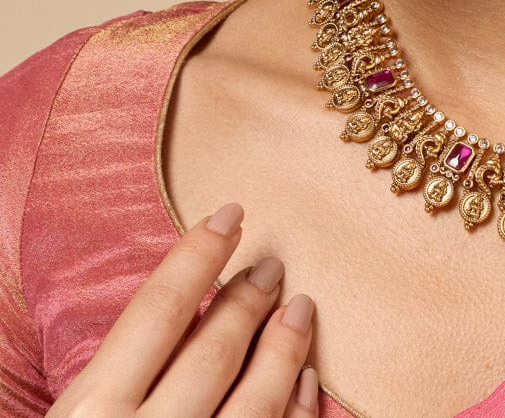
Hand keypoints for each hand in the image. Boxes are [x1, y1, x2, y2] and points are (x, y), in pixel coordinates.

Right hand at [48, 202, 318, 416]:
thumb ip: (114, 375)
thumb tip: (179, 302)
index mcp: (91, 412)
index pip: (157, 312)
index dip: (197, 256)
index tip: (229, 215)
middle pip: (214, 351)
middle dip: (248, 300)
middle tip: (273, 264)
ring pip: (257, 400)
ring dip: (285, 347)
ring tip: (300, 308)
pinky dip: (297, 408)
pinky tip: (304, 379)